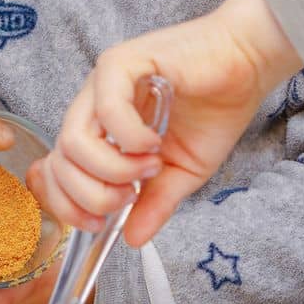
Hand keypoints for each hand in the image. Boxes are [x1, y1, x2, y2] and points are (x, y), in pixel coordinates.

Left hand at [33, 0, 301, 247]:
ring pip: (73, 139)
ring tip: (149, 167)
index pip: (57, 172)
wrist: (246, 64)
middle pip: (59, 161)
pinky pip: (106, 109)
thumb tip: (131, 240)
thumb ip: (155, 203)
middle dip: (92, 195)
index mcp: (101, 131)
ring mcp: (102, 83)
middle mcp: (93, 106)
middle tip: (130, 196)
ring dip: (111, 168)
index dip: (69, 205)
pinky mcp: (121, 62)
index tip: (102, 223)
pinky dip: (129, 138)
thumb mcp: (184, 173)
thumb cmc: (216, 109)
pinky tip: (154, 142)